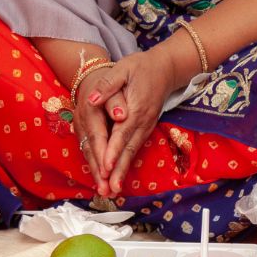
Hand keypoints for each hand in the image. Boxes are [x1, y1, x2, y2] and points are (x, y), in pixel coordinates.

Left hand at [87, 46, 182, 199]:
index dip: (113, 150)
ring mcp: (145, 127)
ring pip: (133, 152)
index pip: (122, 133)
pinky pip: (135, 149)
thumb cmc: (141, 67)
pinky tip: (120, 176)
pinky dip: (127, 164)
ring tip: (114, 190)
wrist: (165, 68)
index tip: (105, 166)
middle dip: (118, 170)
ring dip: (123, 172)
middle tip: (110, 188)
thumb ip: (107, 84)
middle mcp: (142, 121)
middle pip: (128, 149)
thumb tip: (92, 99)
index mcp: (136, 108)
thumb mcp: (123, 68)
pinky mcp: (145, 129)